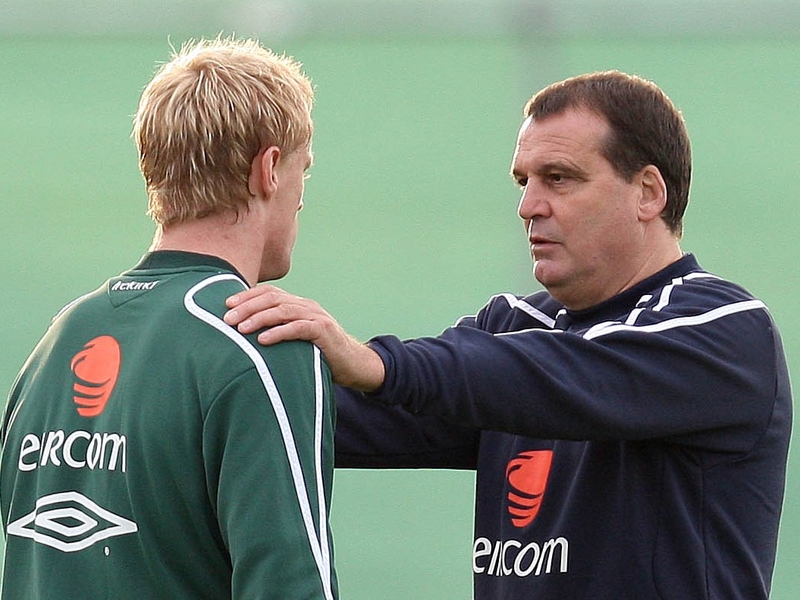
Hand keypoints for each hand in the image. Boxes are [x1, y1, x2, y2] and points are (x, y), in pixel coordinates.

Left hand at [224, 285, 384, 391]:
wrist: (353, 364)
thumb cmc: (319, 354)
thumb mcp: (297, 338)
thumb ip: (278, 330)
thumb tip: (245, 334)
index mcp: (298, 304)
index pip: (269, 292)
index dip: (247, 296)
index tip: (226, 304)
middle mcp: (306, 306)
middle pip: (272, 298)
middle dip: (247, 306)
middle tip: (227, 319)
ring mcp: (316, 317)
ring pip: (283, 310)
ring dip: (258, 318)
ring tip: (240, 329)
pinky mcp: (324, 331)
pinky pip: (298, 328)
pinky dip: (279, 332)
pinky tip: (263, 340)